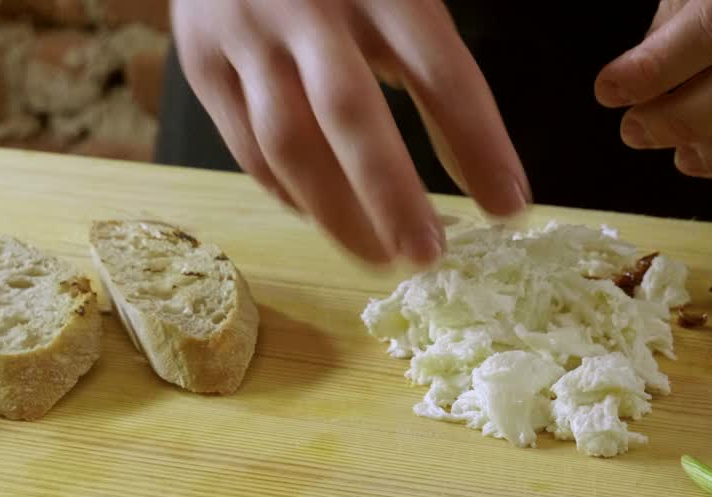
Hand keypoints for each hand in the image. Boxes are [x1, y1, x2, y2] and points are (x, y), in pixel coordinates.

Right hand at [170, 0, 530, 266]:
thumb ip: (426, 56)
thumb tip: (480, 168)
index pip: (440, 72)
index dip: (478, 145)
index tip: (509, 206)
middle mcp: (308, 7)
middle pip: (352, 115)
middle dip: (394, 196)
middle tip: (428, 255)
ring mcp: (246, 36)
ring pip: (290, 144)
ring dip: (337, 214)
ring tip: (381, 257)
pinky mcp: (202, 64)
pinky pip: (249, 147)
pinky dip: (290, 194)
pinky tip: (325, 218)